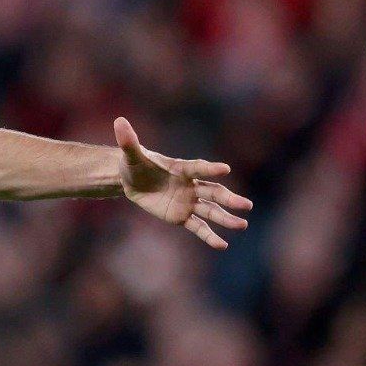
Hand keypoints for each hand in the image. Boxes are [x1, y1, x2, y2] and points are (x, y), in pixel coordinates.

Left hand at [114, 117, 251, 249]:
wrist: (133, 181)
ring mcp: (189, 201)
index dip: (210, 169)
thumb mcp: (130, 155)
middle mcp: (190, 185)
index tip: (224, 169)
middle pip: (213, 192)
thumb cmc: (135, 165)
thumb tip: (119, 121)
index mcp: (181, 169)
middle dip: (229, 199)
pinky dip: (209, 236)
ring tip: (242, 224)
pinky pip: (198, 227)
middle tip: (246, 205)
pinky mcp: (182, 216)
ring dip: (226, 218)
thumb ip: (128, 141)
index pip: (198, 168)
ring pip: (210, 211)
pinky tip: (222, 245)